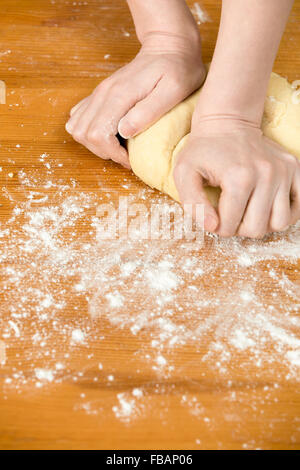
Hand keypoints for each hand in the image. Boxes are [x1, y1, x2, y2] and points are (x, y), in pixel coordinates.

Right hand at [65, 33, 205, 167]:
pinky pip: (79, 116)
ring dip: (94, 143)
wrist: (168, 45)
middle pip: (84, 134)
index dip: (112, 153)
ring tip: (117, 146)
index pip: (98, 135)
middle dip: (104, 151)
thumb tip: (125, 131)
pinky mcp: (100, 93)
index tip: (131, 158)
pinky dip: (88, 131)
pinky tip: (109, 133)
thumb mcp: (173, 91)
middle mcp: (104, 93)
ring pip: (76, 127)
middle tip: (126, 154)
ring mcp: (99, 92)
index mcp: (120, 95)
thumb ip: (149, 111)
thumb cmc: (178, 68)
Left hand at [173, 121, 299, 237]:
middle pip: (256, 229)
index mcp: (238, 178)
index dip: (217, 226)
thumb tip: (213, 226)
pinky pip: (298, 208)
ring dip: (261, 224)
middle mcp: (266, 174)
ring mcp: (283, 171)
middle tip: (230, 214)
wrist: (227, 122)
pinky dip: (283, 214)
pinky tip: (266, 208)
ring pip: (279, 223)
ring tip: (248, 211)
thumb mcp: (184, 173)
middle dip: (239, 228)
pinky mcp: (294, 169)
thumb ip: (193, 203)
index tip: (212, 214)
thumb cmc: (203, 150)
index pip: (229, 226)